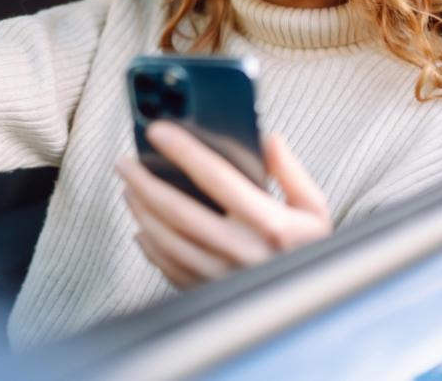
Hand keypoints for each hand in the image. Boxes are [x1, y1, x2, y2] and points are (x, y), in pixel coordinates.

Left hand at [116, 122, 331, 288]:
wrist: (316, 310)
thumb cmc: (311, 252)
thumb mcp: (315, 209)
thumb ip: (291, 172)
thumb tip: (268, 139)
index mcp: (270, 223)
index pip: (217, 177)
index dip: (183, 150)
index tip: (158, 131)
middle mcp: (242, 251)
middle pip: (177, 210)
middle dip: (143, 181)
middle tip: (125, 162)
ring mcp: (222, 277)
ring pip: (166, 240)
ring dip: (141, 211)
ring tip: (129, 189)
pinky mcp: (210, 295)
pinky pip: (169, 268)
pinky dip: (150, 247)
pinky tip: (142, 229)